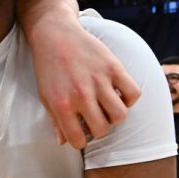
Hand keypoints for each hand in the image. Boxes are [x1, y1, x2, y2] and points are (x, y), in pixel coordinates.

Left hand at [30, 14, 139, 148]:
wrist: (54, 35)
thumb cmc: (48, 68)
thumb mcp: (45, 96)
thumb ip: (55, 121)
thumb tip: (64, 142)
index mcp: (61, 105)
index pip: (78, 140)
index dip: (80, 140)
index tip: (81, 133)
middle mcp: (81, 95)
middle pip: (103, 129)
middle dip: (99, 129)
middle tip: (95, 119)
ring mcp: (99, 81)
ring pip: (120, 115)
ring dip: (115, 116)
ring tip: (107, 107)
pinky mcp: (113, 67)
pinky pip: (133, 93)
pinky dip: (129, 98)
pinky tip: (118, 94)